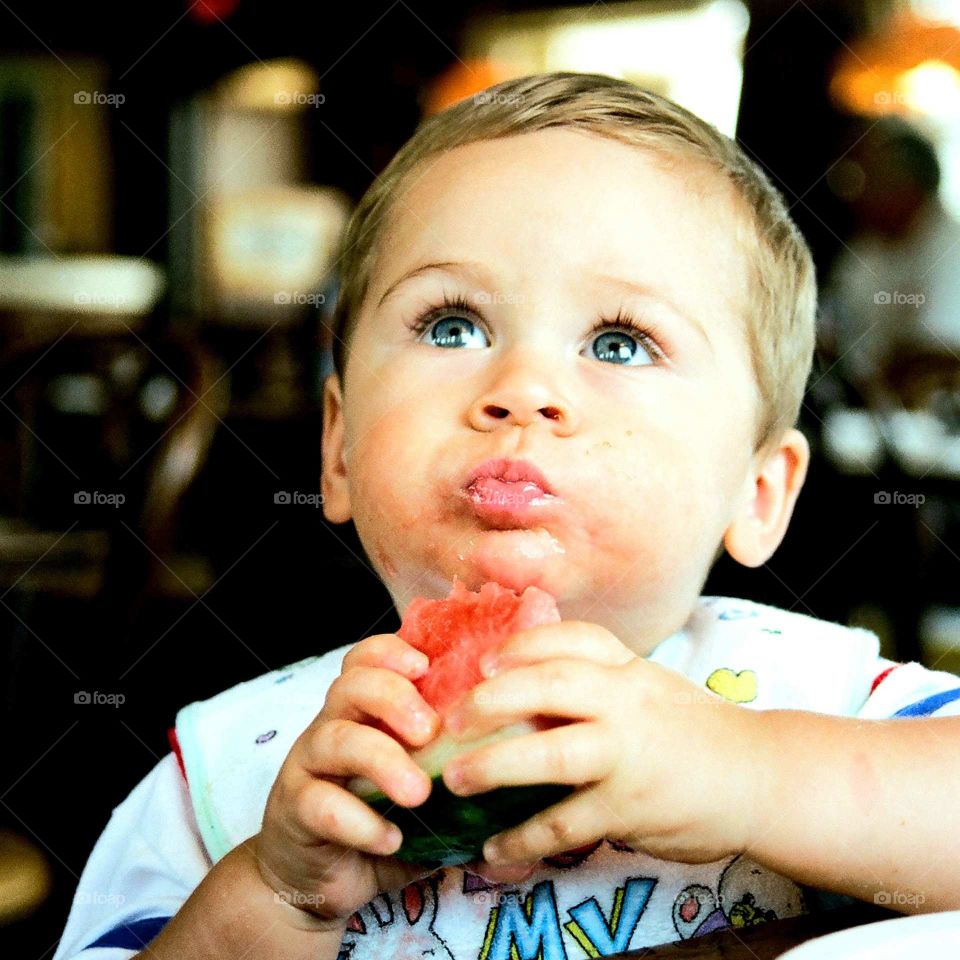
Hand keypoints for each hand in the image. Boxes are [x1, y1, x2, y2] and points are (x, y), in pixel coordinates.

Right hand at [253, 633, 443, 928]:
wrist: (316, 878)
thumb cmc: (383, 824)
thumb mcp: (430, 806)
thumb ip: (472, 804)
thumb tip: (534, 830)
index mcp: (365, 711)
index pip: (368, 658)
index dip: (392, 652)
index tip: (426, 665)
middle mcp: (334, 725)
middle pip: (351, 685)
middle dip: (393, 699)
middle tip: (429, 732)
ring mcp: (310, 765)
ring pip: (334, 738)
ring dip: (381, 760)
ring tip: (418, 793)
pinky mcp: (294, 809)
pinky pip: (319, 803)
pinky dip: (358, 820)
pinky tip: (391, 839)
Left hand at [440, 621, 762, 866]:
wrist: (761, 778)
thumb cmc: (695, 731)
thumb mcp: (650, 690)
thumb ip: (599, 684)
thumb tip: (524, 687)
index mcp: (629, 669)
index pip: (572, 638)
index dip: (523, 645)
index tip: (485, 658)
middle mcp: (625, 702)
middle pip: (549, 685)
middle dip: (492, 698)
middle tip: (452, 718)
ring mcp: (627, 755)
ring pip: (550, 755)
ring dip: (493, 767)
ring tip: (455, 780)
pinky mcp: (629, 808)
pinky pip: (564, 824)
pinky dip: (523, 838)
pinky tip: (494, 848)